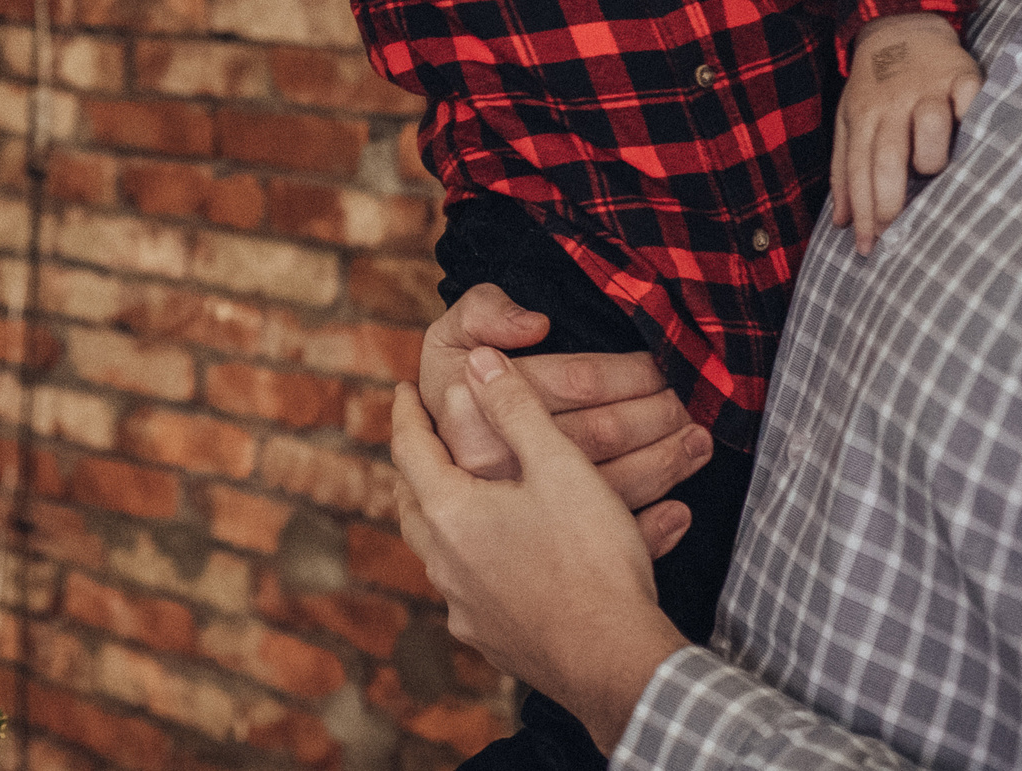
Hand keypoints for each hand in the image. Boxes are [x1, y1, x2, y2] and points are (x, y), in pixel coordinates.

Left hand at [394, 350, 689, 752]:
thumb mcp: (559, 466)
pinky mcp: (489, 638)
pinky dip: (476, 562)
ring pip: (437, 549)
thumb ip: (516, 407)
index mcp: (447, 512)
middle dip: (417, 468)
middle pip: (412, 503)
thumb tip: (479, 361)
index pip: (409, 447)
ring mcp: (462, 606)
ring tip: (464, 496)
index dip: (407, 412)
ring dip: (446, 517)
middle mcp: (442, 562)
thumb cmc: (591, 560)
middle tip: (427, 443)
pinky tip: (501, 558)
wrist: (616, 662)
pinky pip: (470, 588)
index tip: (404, 389)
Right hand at [421, 285, 708, 550]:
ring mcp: (522, 521)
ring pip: (613, 487)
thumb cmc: (448, 391)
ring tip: (696, 441)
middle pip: (601, 433)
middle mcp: (499, 470)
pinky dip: (652, 529)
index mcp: (480, 415)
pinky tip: (677, 512)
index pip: (575, 381)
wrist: (438, 485)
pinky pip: (606, 544)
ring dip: (665, 463)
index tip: (658, 367)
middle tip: (688, 401)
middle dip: (656, 414)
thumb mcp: (447, 339)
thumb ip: (483, 311)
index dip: (626, 372)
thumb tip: (535, 324)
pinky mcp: (542, 556)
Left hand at [834, 12, 981, 254]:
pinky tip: (975, 135)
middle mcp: (893, 103)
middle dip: (890, 200)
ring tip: (933, 174)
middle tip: (895, 234)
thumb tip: (841, 221)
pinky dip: (974, 114)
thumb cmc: (875, 87)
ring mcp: (929, 88)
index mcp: (863, 116)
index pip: (858, 170)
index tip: (866, 246)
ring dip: (931, 157)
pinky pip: (971, 97)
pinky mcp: (963, 74)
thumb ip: (844, 169)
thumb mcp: (848, 120)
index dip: (862, 210)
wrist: (899, 27)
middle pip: (888, 155)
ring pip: (930, 126)